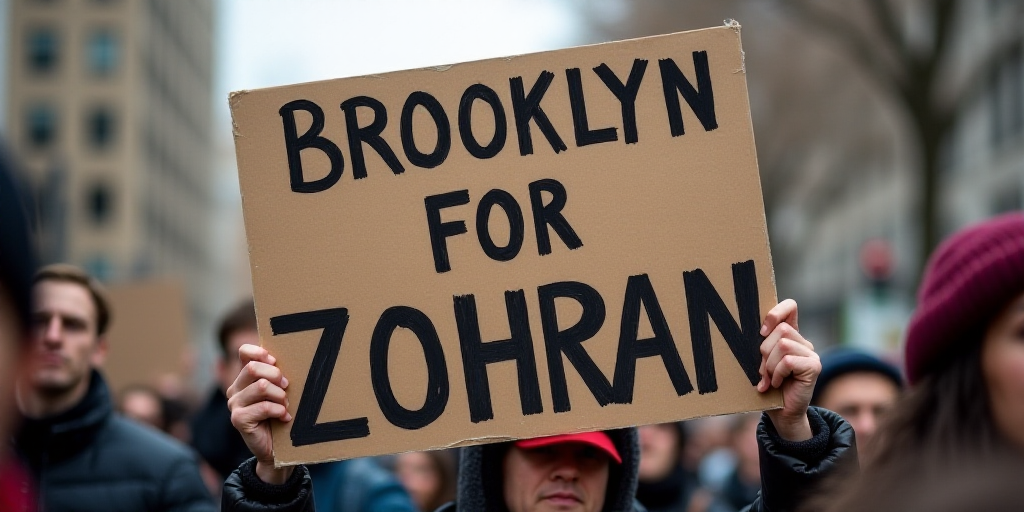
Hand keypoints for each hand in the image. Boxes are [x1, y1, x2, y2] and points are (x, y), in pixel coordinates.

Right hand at [226, 343, 293, 483]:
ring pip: (261, 386)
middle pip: (253, 368)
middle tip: (287, 387)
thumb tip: (280, 359)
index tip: (275, 362)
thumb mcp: (279, 391)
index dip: (261, 353)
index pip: (245, 352)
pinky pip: (264, 407)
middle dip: (276, 375)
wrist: (276, 448)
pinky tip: (284, 417)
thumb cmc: (280, 415)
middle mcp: (235, 389)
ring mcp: (234, 405)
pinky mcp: (238, 419)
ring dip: (280, 396)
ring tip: (285, 406)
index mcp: (244, 378)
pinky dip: (279, 411)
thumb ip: (275, 375)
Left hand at [756, 299, 819, 440]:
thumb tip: (757, 331)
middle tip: (762, 371)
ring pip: (783, 345)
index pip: (790, 307)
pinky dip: (777, 374)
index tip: (762, 330)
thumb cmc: (767, 386)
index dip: (775, 312)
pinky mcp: (814, 367)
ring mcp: (811, 354)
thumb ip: (762, 345)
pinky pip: (788, 361)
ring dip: (769, 365)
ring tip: (769, 379)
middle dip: (764, 352)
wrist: (781, 413)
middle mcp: (803, 342)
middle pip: (781, 330)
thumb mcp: (760, 361)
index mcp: (790, 336)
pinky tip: (776, 384)